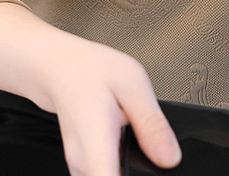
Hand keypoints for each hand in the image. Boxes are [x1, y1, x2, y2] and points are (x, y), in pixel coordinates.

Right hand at [35, 31, 181, 175]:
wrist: (57, 65)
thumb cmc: (89, 69)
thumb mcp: (132, 83)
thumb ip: (152, 123)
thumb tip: (171, 157)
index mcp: (96, 145)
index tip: (148, 170)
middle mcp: (84, 164)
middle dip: (136, 173)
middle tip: (150, 147)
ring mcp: (80, 167)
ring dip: (128, 169)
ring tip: (137, 136)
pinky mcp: (83, 164)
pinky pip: (105, 173)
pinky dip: (120, 164)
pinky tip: (126, 141)